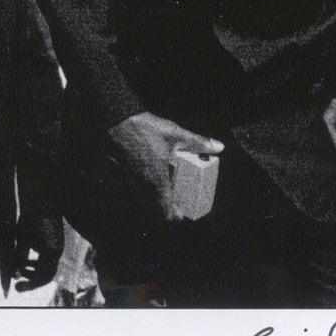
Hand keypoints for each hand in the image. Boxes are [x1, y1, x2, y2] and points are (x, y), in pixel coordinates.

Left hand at [9, 213, 65, 289]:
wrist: (42, 198)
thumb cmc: (31, 217)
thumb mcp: (23, 238)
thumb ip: (20, 256)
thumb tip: (16, 275)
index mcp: (52, 251)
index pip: (44, 276)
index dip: (31, 284)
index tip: (18, 287)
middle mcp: (57, 252)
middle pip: (47, 275)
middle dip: (32, 282)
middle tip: (18, 288)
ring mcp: (57, 247)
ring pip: (47, 268)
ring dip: (34, 272)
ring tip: (20, 272)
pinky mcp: (53, 243)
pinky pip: (46, 259)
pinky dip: (36, 264)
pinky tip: (26, 263)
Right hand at [109, 112, 224, 219]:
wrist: (117, 120)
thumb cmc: (145, 129)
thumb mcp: (175, 134)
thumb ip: (197, 142)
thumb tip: (218, 147)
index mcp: (158, 182)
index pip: (166, 212)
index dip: (175, 216)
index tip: (182, 212)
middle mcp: (143, 187)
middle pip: (154, 209)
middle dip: (164, 208)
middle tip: (173, 200)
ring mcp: (130, 181)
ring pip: (142, 200)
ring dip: (152, 198)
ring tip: (160, 187)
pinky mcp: (120, 173)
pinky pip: (131, 188)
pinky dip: (139, 188)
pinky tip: (144, 174)